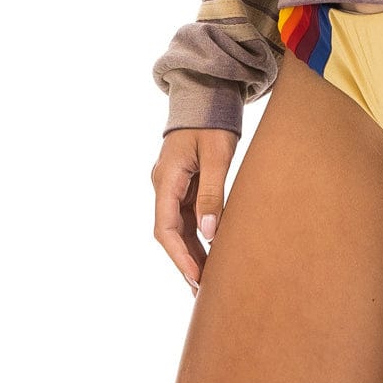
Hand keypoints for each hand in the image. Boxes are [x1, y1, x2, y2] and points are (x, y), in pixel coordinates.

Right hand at [151, 128, 237, 294]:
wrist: (207, 92)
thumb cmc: (213, 120)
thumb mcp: (217, 154)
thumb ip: (213, 193)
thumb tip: (209, 233)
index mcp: (166, 178)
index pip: (165, 228)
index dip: (179, 257)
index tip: (195, 279)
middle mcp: (164, 184)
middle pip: (169, 232)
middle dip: (185, 261)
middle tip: (204, 291)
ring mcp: (173, 183)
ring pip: (178, 226)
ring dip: (191, 251)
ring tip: (208, 280)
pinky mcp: (185, 182)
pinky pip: (186, 215)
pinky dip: (197, 235)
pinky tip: (210, 251)